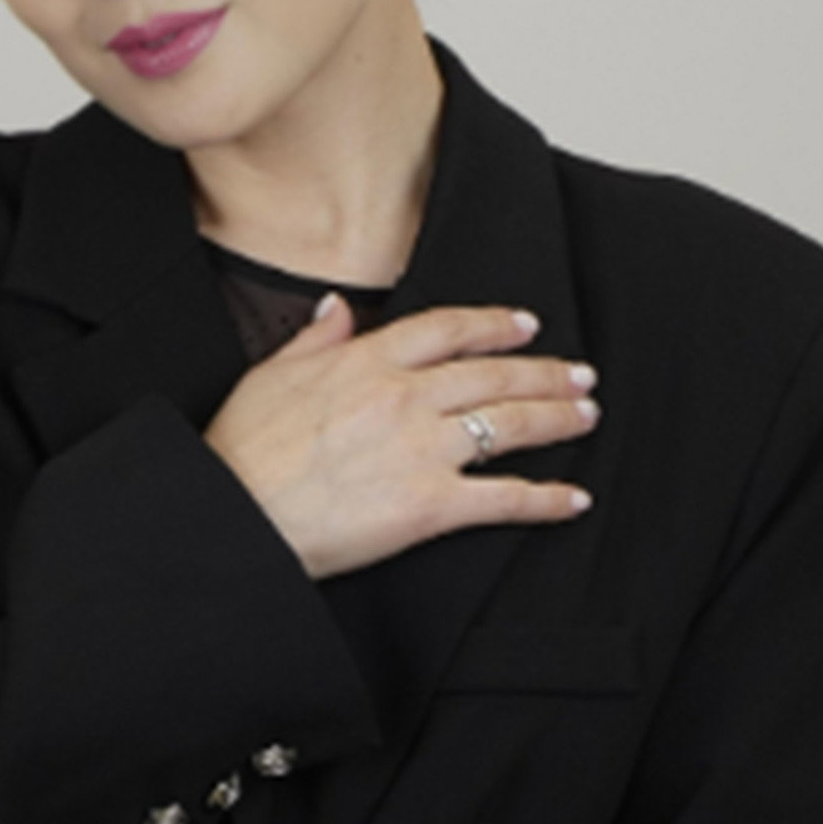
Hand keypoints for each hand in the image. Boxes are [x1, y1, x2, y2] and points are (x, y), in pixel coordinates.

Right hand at [202, 299, 598, 579]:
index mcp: (366, 361)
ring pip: (509, 424)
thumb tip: (336, 309)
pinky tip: (574, 498)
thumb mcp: (268, 376)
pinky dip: (547, 499)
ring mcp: (422, 449)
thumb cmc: (241, 452)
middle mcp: (404, 396)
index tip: (524, 324)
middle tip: (579, 375)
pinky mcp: (432, 505)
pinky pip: (505, 498)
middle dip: (545, 372)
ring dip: (557, 418)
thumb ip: (312, 340)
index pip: (447, 330)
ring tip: (585, 415)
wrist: (237, 515)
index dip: (493, 325)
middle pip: (492, 374)